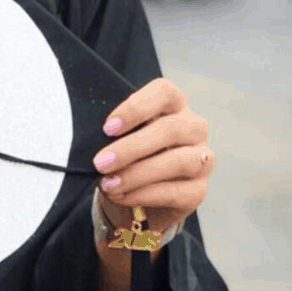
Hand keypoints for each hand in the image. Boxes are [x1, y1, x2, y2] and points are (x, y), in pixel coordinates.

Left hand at [92, 77, 212, 235]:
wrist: (136, 197)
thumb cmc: (124, 156)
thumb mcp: (116, 138)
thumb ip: (111, 133)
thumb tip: (90, 139)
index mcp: (172, 104)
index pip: (163, 92)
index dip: (136, 108)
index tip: (107, 128)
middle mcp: (193, 127)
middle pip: (171, 129)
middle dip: (131, 148)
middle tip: (100, 163)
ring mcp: (201, 159)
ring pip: (178, 161)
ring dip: (137, 174)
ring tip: (108, 184)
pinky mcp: (197, 191)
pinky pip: (176, 192)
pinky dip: (143, 194)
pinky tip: (121, 196)